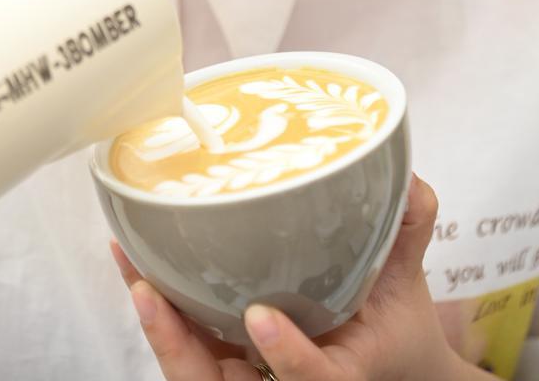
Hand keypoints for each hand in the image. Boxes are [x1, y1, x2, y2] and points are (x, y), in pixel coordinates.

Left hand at [111, 173, 470, 380]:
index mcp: (336, 374)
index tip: (262, 318)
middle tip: (150, 294)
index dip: (288, 358)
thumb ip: (408, 232)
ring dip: (157, 321)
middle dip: (180, 348)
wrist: (386, 362)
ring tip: (130, 258)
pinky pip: (185, 341)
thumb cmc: (392, 327)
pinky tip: (135, 254)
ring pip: (192, 368)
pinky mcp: (226, 357)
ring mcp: (249, 375)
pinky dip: (158, 304)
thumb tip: (408, 178)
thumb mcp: (406, 284)